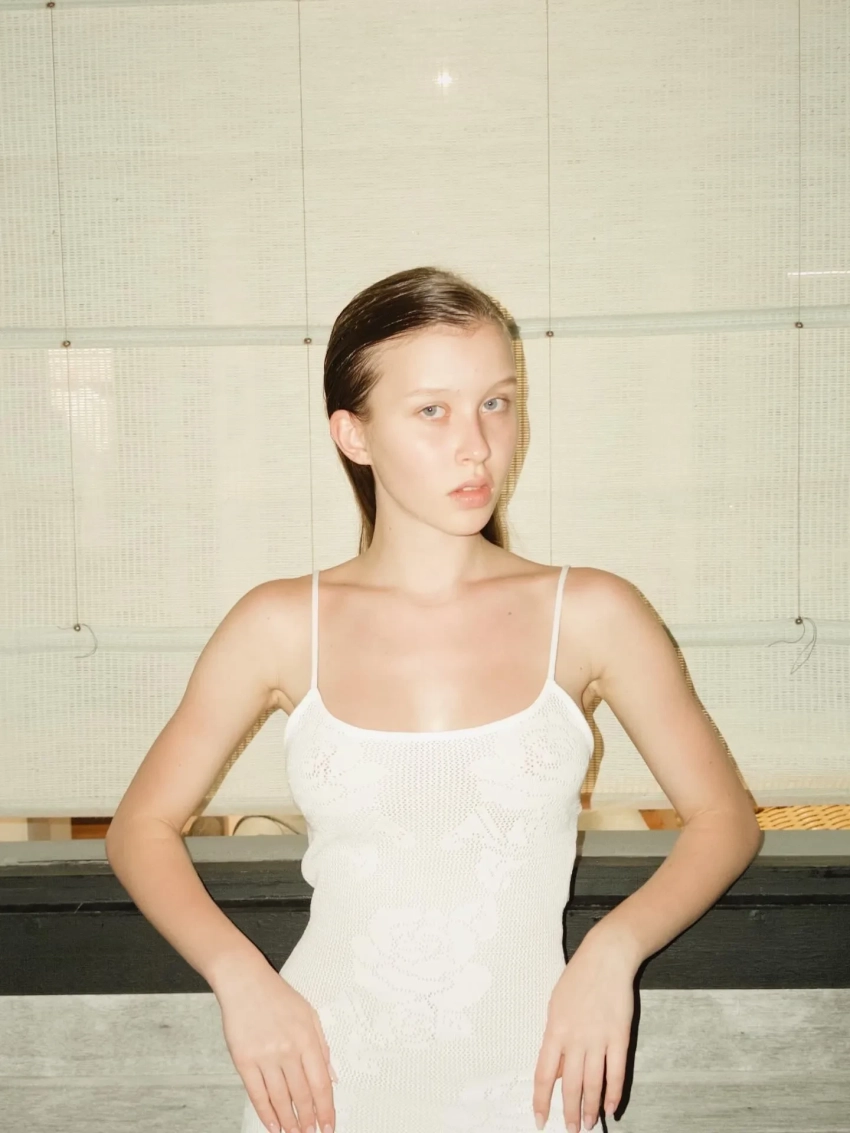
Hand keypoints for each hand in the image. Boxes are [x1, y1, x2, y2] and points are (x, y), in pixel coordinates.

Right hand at [215, 957, 337, 1132]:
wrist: (244, 981)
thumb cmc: (277, 995)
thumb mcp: (309, 1013)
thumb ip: (322, 1046)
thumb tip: (332, 1077)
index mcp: (306, 1037)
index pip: (320, 1083)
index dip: (326, 1109)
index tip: (329, 1126)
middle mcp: (287, 1049)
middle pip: (301, 1094)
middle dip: (309, 1119)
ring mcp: (264, 1056)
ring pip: (280, 1098)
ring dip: (290, 1121)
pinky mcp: (243, 1060)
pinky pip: (257, 1094)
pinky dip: (266, 1113)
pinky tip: (273, 1125)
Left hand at [532, 930, 636, 1131]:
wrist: (606, 958)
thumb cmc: (577, 980)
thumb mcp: (555, 1006)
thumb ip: (555, 1040)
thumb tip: (555, 1073)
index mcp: (555, 1030)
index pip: (543, 1074)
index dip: (541, 1100)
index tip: (540, 1120)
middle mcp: (575, 1038)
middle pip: (570, 1085)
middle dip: (569, 1112)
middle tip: (571, 1130)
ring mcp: (598, 1038)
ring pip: (593, 1083)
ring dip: (590, 1108)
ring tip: (587, 1125)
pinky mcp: (620, 1037)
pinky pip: (616, 1072)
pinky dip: (613, 1093)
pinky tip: (610, 1107)